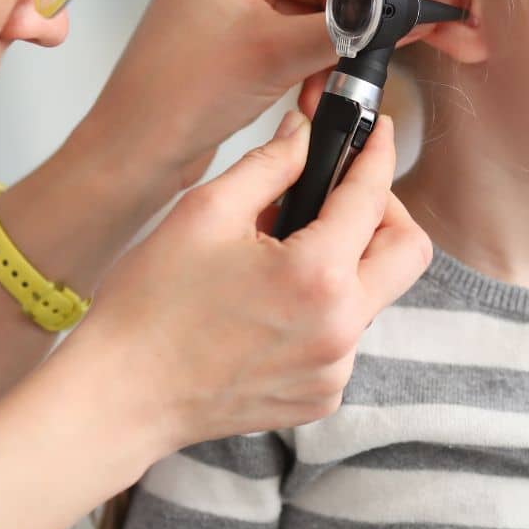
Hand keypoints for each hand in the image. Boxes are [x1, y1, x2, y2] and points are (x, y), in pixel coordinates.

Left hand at [81, 0, 384, 187]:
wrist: (136, 152)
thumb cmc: (177, 95)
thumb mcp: (275, 53)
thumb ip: (346, 26)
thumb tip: (402, 11)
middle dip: (352, 17)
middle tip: (387, 46)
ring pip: (316, 9)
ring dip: (334, 48)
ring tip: (338, 82)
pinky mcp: (243, 33)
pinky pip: (299, 35)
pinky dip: (316, 62)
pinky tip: (315, 93)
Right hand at [83, 108, 432, 447]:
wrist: (121, 395)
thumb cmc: (151, 304)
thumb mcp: (206, 211)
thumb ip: (270, 163)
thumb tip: (304, 135)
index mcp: (316, 276)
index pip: (372, 196)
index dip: (377, 152)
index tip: (376, 131)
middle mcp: (340, 329)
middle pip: (407, 251)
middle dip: (384, 211)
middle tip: (341, 195)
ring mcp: (333, 370)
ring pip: (375, 295)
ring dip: (347, 262)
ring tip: (286, 251)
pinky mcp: (320, 397)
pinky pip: (345, 336)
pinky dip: (323, 308)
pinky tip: (273, 301)